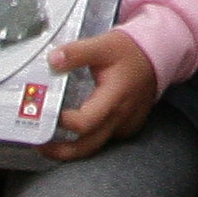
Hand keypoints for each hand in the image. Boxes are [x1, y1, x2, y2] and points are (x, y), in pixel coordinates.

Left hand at [47, 30, 160, 155]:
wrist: (157, 56)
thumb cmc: (130, 52)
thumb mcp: (102, 45)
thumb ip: (77, 53)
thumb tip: (53, 61)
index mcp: (114, 97)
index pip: (85, 122)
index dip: (64, 121)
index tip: (48, 112)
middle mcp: (120, 117)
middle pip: (87, 146)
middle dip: (60, 151)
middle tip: (39, 146)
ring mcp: (125, 125)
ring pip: (95, 147)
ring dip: (71, 149)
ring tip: (49, 143)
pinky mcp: (126, 127)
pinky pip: (104, 140)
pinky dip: (87, 140)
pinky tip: (73, 134)